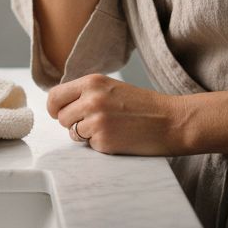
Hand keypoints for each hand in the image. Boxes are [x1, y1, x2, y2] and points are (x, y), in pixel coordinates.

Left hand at [47, 74, 187, 155]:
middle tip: (93, 123)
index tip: (58, 113)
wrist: (172, 121)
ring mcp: (96, 121)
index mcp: (92, 82)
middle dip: (72, 123)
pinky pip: (89, 145)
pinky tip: (119, 137)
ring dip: (86, 134)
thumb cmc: (145, 106)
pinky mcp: (103, 140)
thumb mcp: (112, 88)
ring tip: (110, 128)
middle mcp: (91, 99)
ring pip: (73, 132)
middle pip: (61, 117)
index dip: (54, 108)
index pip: (55, 95)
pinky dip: (101, 144)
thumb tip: (60, 104)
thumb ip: (87, 92)